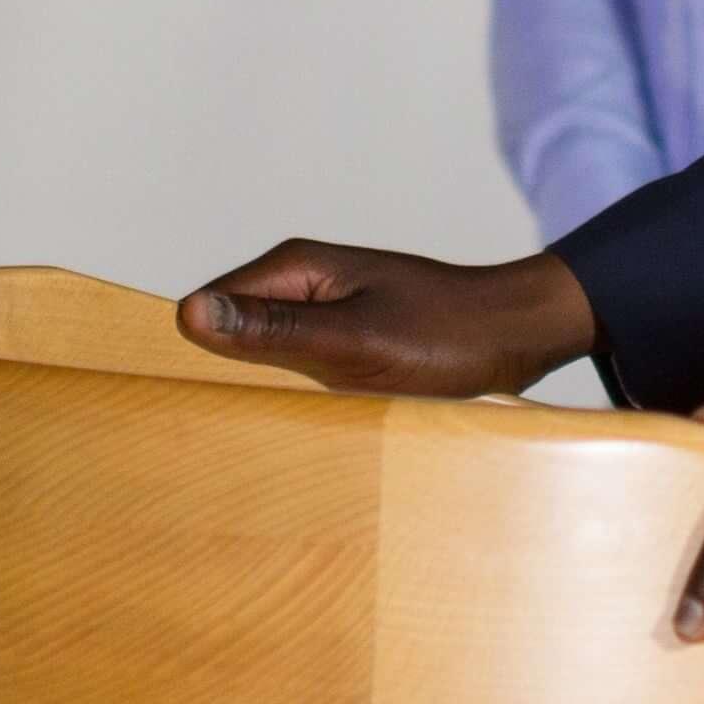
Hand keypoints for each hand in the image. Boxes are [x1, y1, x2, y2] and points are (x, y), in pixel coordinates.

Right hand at [180, 241, 598, 396]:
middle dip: (225, 376)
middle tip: (222, 431)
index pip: (208, 308)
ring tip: (258, 435)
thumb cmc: (449, 335)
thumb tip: (190, 314)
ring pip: (265, 355)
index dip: (194, 354)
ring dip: (262, 390)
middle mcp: (303, 284)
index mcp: (296, 268)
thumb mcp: (356, 340)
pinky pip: (301, 369)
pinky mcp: (348, 341)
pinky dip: (297, 396)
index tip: (182, 404)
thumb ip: (276, 330)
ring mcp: (326, 313)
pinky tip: (302, 428)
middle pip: (233, 332)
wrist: (522, 336)